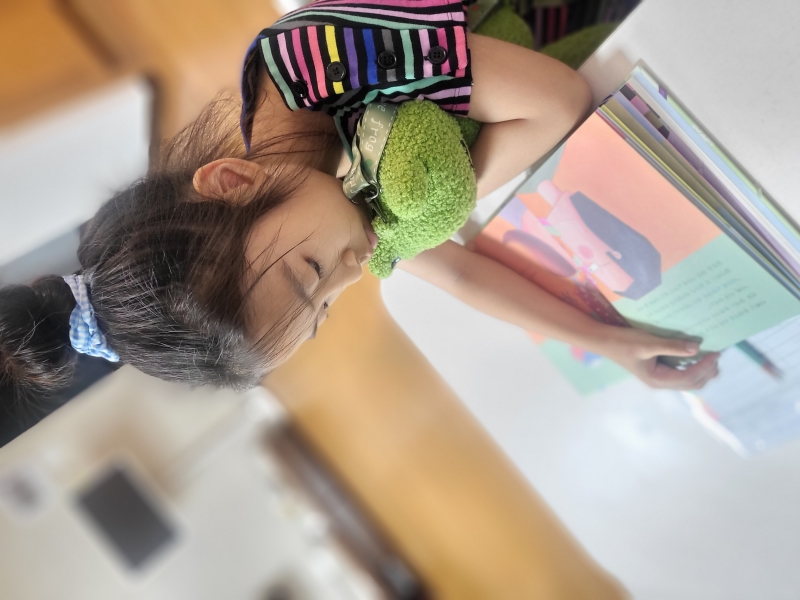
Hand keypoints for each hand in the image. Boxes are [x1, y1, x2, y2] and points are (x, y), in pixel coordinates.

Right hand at [599, 326, 719, 389]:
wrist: (604, 341)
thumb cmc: (623, 342)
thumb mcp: (647, 343)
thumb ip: (671, 346)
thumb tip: (696, 348)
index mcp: (657, 379)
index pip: (689, 378)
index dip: (705, 367)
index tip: (716, 352)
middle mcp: (660, 382)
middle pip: (692, 383)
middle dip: (708, 371)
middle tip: (717, 353)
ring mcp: (659, 377)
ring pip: (689, 380)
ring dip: (703, 370)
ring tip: (711, 356)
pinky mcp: (658, 370)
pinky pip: (682, 373)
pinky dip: (693, 366)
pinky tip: (697, 355)